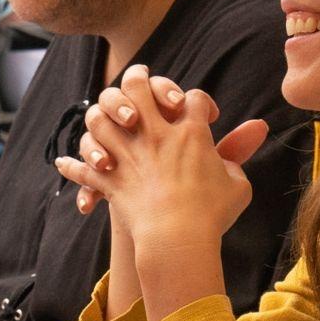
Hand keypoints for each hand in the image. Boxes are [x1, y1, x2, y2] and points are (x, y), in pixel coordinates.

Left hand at [55, 66, 268, 245]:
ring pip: (101, 117)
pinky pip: (83, 169)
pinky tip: (63, 163)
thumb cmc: (212, 215)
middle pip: (138, 87)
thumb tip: (257, 128)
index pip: (195, 98)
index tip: (203, 115)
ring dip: (101, 117)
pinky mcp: (111, 179)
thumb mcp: (238, 184)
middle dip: (139, 80)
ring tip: (104, 121)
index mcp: (191, 133)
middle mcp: (155, 135)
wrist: (179, 240)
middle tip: (140, 83)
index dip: (199, 103)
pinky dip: (73, 167)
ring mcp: (129, 155)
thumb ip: (239, 154)